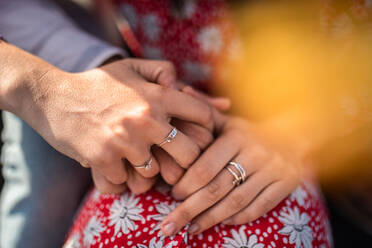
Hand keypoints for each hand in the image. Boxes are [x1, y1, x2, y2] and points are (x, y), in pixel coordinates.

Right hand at [91, 81, 229, 194]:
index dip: (207, 126)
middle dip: (182, 160)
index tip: (199, 135)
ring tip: (131, 157)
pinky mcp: (103, 160)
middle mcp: (146, 119)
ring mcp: (125, 142)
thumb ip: (164, 71)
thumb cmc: (98, 84)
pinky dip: (118, 176)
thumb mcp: (131, 68)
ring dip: (145, 169)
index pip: (203, 115)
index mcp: (158, 96)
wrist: (54, 97)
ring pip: (154, 174)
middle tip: (170, 158)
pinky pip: (124, 182)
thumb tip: (189, 88)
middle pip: (189, 155)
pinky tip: (110, 162)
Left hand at [161, 116, 300, 235]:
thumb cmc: (249, 131)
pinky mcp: (286, 183)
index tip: (171, 195)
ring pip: (236, 201)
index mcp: (236, 136)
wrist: (294, 134)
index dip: (185, 184)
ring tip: (190, 229)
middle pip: (216, 188)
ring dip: (210, 218)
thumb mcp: (228, 120)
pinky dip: (239, 217)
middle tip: (169, 225)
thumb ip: (204, 111)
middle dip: (189, 209)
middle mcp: (255, 152)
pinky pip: (260, 206)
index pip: (205, 167)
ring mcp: (273, 169)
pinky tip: (221, 223)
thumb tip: (181, 91)